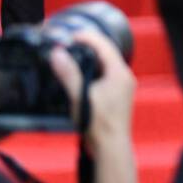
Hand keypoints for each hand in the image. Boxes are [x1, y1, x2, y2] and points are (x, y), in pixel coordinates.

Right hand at [49, 29, 135, 163]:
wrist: (110, 146)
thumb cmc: (98, 123)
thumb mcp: (79, 96)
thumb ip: (68, 74)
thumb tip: (58, 53)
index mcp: (119, 72)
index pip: (104, 44)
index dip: (86, 36)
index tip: (69, 35)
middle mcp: (124, 76)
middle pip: (106, 52)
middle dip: (88, 45)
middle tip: (68, 42)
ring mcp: (123, 86)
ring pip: (106, 63)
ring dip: (89, 58)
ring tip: (71, 54)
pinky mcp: (118, 94)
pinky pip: (106, 74)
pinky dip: (93, 70)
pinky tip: (79, 74)